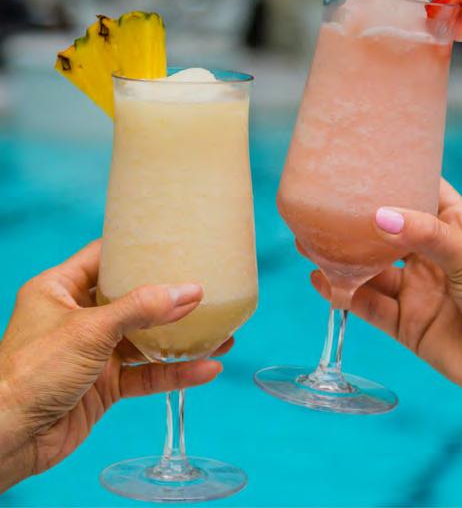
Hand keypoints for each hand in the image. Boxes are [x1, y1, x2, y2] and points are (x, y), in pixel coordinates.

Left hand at [0, 240, 232, 491]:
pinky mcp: (105, 384)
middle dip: (171, 299)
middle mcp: (79, 317)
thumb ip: (141, 309)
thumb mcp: (90, 330)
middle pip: (133, 299)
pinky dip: (175, 373)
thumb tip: (191, 292)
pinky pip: (146, 374)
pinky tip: (205, 369)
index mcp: (62, 289)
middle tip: (206, 290)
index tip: (173, 241)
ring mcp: (94, 352)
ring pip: (146, 340)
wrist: (7, 439)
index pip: (104, 257)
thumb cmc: (31, 372)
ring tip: (221, 336)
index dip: (136, 247)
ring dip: (181, 340)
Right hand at [311, 180, 461, 439]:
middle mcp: (430, 258)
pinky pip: (369, 306)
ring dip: (342, 260)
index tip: (364, 162)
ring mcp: (416, 291)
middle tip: (322, 209)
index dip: (397, 177)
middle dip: (355, 223)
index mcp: (454, 230)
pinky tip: (322, 280)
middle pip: (386, 233)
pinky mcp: (406, 324)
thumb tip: (380, 216)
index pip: (422, 194)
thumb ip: (426, 237)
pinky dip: (345, 294)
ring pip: (371, 271)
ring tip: (309, 243)